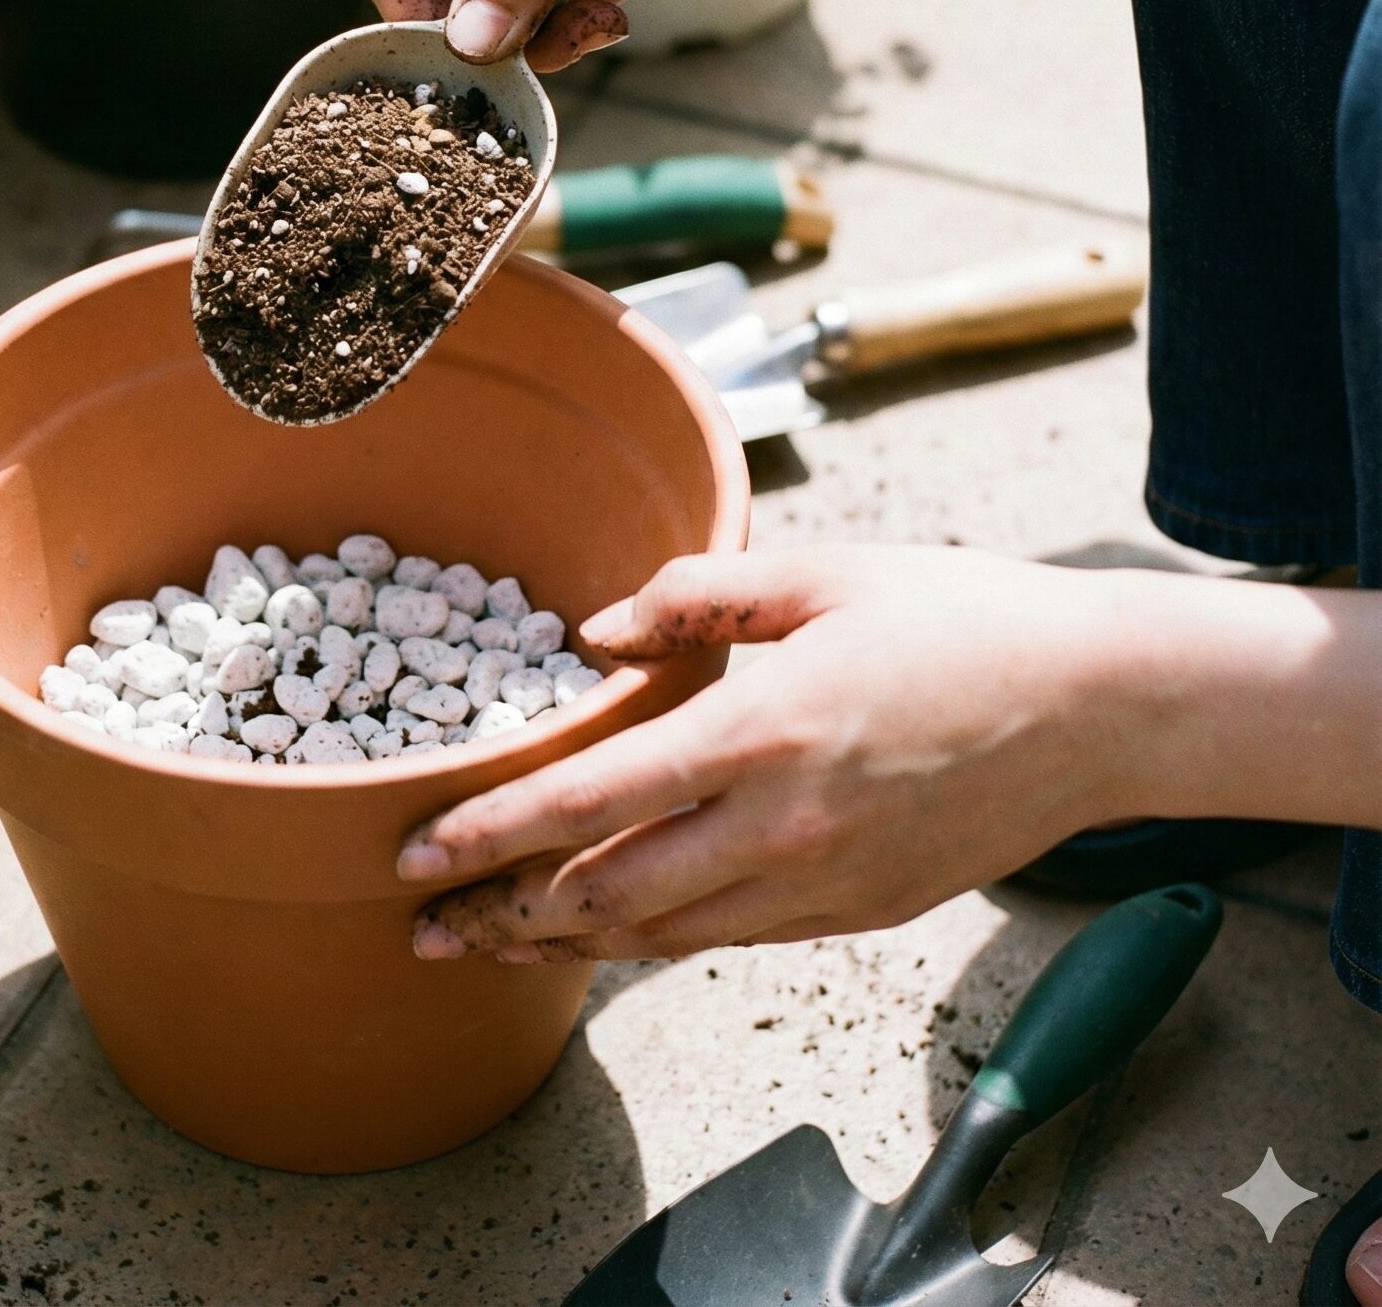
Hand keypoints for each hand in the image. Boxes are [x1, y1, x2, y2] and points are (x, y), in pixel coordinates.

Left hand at [402, 546, 1158, 960]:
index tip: (417, 854)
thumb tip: (594, 635)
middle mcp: (783, 825)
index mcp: (763, 730)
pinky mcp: (859, 911)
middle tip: (423, 929)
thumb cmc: (961, 620)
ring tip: (492, 944)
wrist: (1101, 708)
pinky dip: (655, 941)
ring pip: (663, 938)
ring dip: (566, 945)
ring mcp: (823, 883)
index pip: (592, 802)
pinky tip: (612, 931)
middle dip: (502, 917)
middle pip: (607, 897)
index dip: (492, 833)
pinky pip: (731, 938)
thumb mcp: (822, 573)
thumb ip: (693, 596)